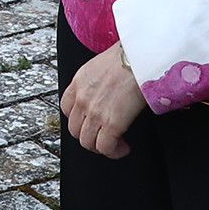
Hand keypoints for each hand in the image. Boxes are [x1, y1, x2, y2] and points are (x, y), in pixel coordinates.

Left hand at [61, 43, 146, 159]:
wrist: (141, 58)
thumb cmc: (130, 57)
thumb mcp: (102, 64)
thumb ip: (98, 80)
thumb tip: (109, 89)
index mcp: (79, 82)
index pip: (67, 109)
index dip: (79, 120)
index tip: (91, 123)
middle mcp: (82, 98)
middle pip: (75, 129)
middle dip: (89, 137)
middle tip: (105, 137)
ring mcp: (94, 112)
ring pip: (87, 142)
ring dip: (101, 147)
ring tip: (116, 144)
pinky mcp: (111, 123)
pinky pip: (105, 147)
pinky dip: (113, 151)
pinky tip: (124, 147)